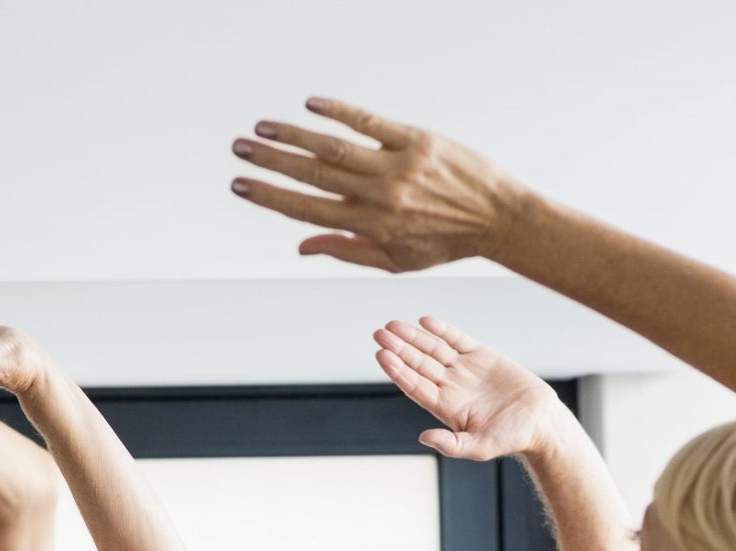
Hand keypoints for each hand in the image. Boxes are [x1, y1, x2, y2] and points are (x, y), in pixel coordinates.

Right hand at [231, 98, 525, 272]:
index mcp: (372, 227)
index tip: (240, 185)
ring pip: (334, 146)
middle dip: (271, 162)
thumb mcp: (395, 260)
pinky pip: (370, 122)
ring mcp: (397, 165)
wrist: (497, 218)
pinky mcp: (416, 140)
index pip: (308, 210)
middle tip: (239, 149)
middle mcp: (380, 196)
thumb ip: (346, 251)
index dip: (270, 197)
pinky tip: (311, 105)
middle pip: (313, 174)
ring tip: (262, 128)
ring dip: (294, 136)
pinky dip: (338, 112)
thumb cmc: (444, 243)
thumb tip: (301, 246)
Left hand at [374, 318, 563, 461]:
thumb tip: (423, 437)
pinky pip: (457, 339)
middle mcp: (450, 385)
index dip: (397, 370)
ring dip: (414, 337)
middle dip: (399, 348)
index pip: (415, 385)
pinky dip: (442, 330)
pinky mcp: (482, 355)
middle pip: (419, 363)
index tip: (382, 355)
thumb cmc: (510, 438)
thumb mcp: (480, 447)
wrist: (540, 422)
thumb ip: (451, 444)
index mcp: (445, 407)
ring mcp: (465, 369)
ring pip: (433, 349)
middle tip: (379, 333)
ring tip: (394, 325)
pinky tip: (425, 322)